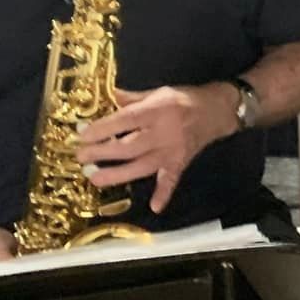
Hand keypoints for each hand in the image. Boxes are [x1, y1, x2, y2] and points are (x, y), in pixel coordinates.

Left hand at [74, 84, 234, 211]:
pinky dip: (164, 194)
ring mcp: (173, 150)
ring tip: (95, 178)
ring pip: (143, 166)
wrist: (218, 110)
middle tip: (81, 157)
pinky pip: (172, 179)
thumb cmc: (184, 99)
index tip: (82, 135)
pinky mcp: (181, 162)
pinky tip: (155, 207)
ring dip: (118, 174)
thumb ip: (131, 98)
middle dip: (103, 152)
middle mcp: (165, 132)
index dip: (102, 129)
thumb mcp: (158, 91)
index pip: (125, 120)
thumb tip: (104, 96)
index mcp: (157, 110)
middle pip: (130, 146)